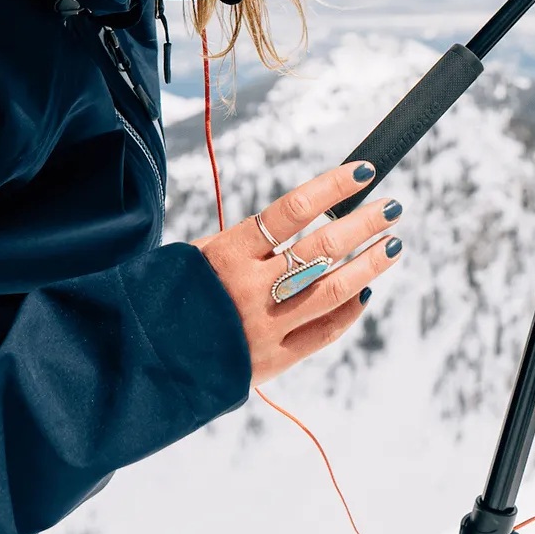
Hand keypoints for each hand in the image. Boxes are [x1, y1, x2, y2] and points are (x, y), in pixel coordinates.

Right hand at [191, 162, 403, 385]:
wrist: (142, 358)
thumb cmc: (172, 296)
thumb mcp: (199, 254)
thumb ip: (250, 242)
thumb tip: (310, 217)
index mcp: (227, 253)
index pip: (293, 209)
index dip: (333, 187)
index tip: (364, 172)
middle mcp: (249, 288)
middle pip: (322, 248)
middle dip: (363, 225)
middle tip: (392, 209)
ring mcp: (263, 327)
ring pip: (331, 291)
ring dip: (368, 265)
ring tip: (392, 245)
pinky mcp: (271, 361)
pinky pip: (322, 333)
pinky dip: (348, 311)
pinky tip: (364, 291)